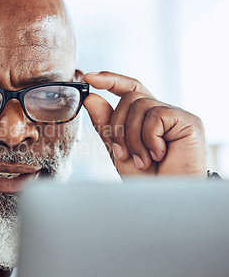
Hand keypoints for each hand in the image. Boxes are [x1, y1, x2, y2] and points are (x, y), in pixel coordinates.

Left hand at [82, 71, 205, 176]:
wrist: (165, 198)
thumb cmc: (145, 178)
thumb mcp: (117, 149)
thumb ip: (105, 125)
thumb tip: (91, 98)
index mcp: (143, 116)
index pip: (128, 88)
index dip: (110, 79)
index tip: (89, 78)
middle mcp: (160, 111)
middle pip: (129, 98)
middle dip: (118, 127)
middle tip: (123, 154)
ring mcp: (175, 115)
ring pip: (140, 105)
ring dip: (133, 138)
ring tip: (142, 160)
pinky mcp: (188, 121)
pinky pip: (156, 116)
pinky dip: (149, 139)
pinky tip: (158, 155)